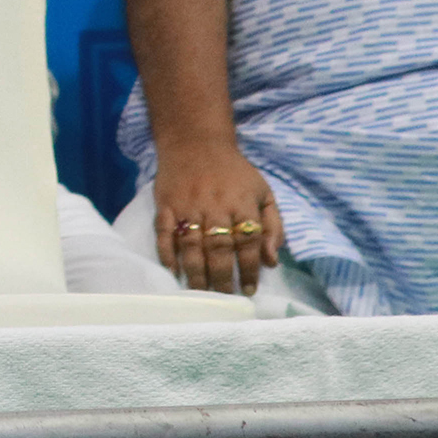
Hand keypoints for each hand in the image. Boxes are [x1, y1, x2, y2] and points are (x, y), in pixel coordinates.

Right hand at [153, 140, 281, 293]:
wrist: (195, 141)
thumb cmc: (234, 171)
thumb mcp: (263, 192)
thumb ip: (273, 226)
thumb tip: (271, 261)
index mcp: (242, 204)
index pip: (248, 244)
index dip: (250, 270)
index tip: (250, 290)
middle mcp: (215, 207)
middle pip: (219, 249)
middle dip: (223, 278)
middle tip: (225, 296)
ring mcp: (187, 206)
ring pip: (191, 246)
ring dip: (196, 272)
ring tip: (201, 292)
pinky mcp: (165, 204)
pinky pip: (164, 232)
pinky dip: (166, 252)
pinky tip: (173, 270)